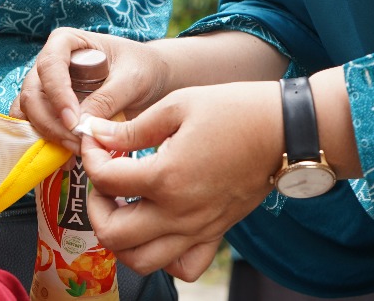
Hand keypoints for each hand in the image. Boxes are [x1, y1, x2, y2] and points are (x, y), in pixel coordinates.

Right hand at [14, 28, 169, 151]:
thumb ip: (107, 98)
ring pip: (29, 115)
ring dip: (48, 137)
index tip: (74, 121)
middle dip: (52, 124)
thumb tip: (81, 124)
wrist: (150, 81)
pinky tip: (68, 160)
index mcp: (65, 43)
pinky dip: (47, 146)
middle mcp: (49, 65)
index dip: (57, 94)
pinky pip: (35, 129)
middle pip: (33, 94)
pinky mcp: (49, 112)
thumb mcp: (132, 79)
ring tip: (77, 153)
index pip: (49, 66)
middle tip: (79, 144)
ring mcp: (46, 89)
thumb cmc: (142, 69)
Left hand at [76, 81, 282, 279]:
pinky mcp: (215, 233)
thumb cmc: (233, 111)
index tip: (94, 139)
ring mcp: (198, 229)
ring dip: (121, 238)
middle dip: (95, 205)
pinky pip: (182, 267)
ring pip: (141, 261)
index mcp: (166, 177)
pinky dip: (162, 257)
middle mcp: (179, 213)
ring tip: (123, 207)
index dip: (90, 156)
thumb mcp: (177, 106)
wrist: (284, 130)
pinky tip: (158, 227)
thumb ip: (132, 128)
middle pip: (112, 233)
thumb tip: (96, 133)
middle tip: (102, 180)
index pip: (105, 179)